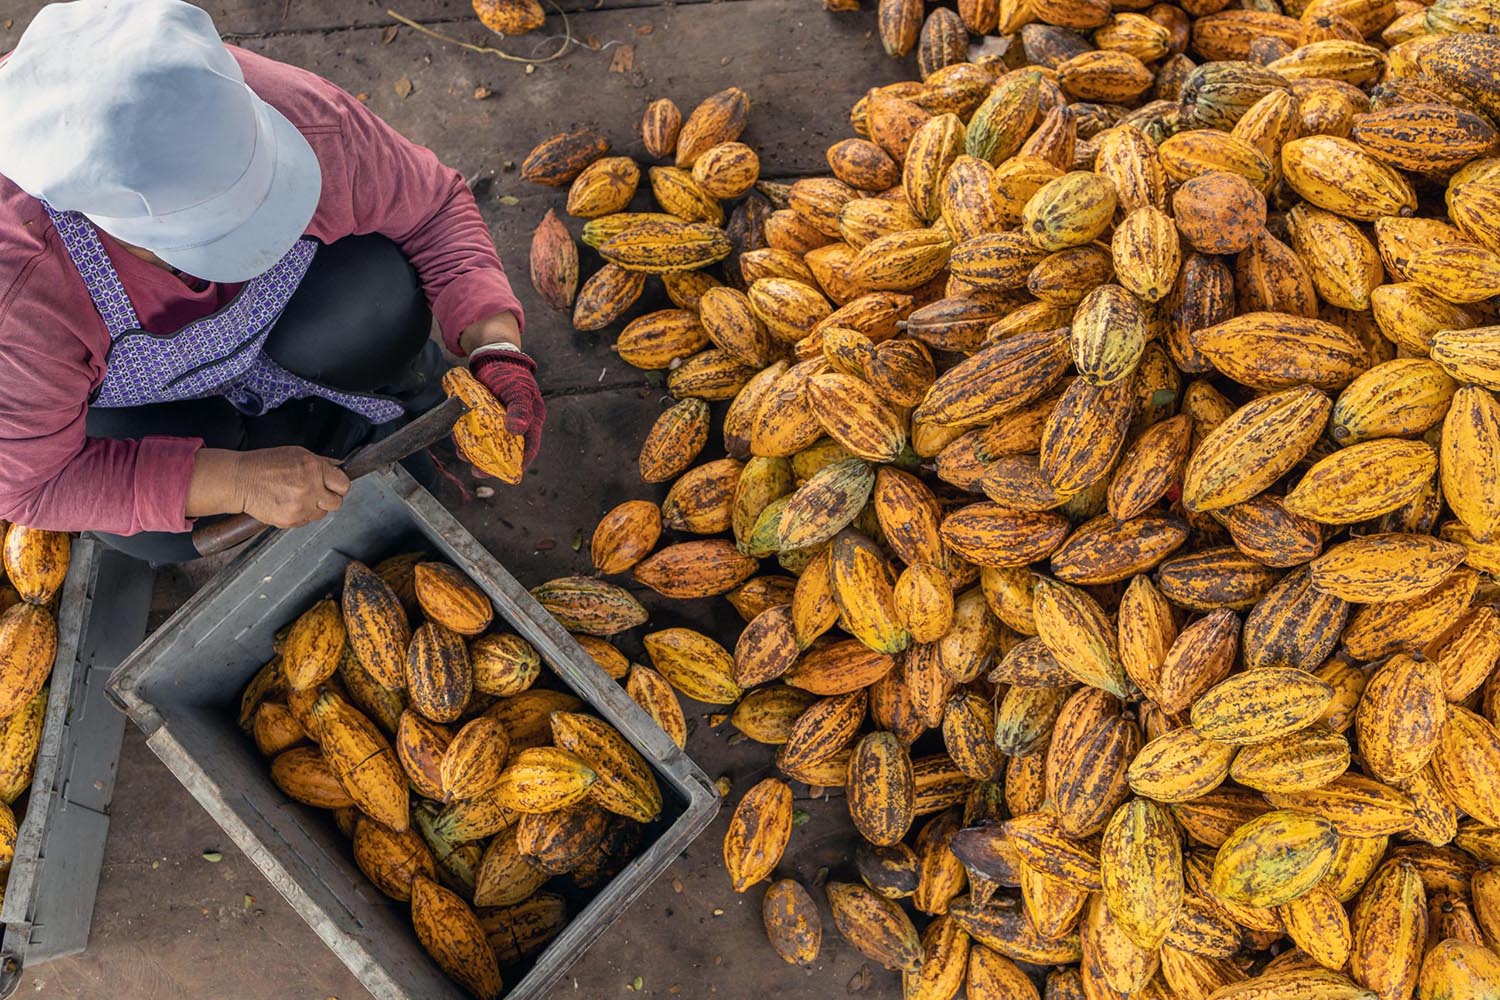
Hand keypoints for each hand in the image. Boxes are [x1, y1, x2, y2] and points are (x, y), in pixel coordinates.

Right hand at [227, 447, 349, 527]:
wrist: (240, 480)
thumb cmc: (265, 465)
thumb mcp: (296, 454)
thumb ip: (320, 463)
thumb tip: (339, 468)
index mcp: (313, 468)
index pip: (343, 484)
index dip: (338, 485)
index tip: (334, 486)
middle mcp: (310, 487)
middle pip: (337, 503)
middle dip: (329, 498)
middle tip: (317, 493)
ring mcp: (301, 506)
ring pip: (321, 514)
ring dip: (314, 507)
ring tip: (297, 497)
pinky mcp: (292, 519)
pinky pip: (307, 521)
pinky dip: (301, 514)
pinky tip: (289, 503)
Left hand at [470, 350, 545, 467]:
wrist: (491, 355)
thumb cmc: (509, 372)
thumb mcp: (517, 391)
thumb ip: (519, 410)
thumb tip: (517, 430)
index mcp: (531, 420)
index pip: (529, 447)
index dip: (520, 463)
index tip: (509, 475)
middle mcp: (516, 424)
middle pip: (506, 450)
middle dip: (491, 462)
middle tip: (477, 471)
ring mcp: (499, 421)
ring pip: (490, 443)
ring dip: (476, 451)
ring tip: (463, 454)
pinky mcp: (485, 417)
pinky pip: (478, 432)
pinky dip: (469, 438)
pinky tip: (459, 440)